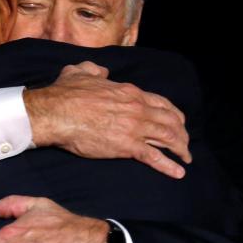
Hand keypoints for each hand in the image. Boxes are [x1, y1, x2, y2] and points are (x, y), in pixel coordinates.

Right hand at [23, 61, 191, 178]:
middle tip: (184, 143)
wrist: (56, 112)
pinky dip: (169, 166)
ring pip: (168, 138)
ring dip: (180, 149)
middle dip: (181, 133)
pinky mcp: (127, 146)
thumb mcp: (80, 72)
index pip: (161, 103)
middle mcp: (138, 109)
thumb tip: (101, 71)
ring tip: (185, 158)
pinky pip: (154, 157)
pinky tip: (178, 173)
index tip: (178, 122)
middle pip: (170, 121)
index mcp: (129, 92)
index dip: (173, 114)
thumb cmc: (65, 93)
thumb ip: (94, 69)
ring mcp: (135, 128)